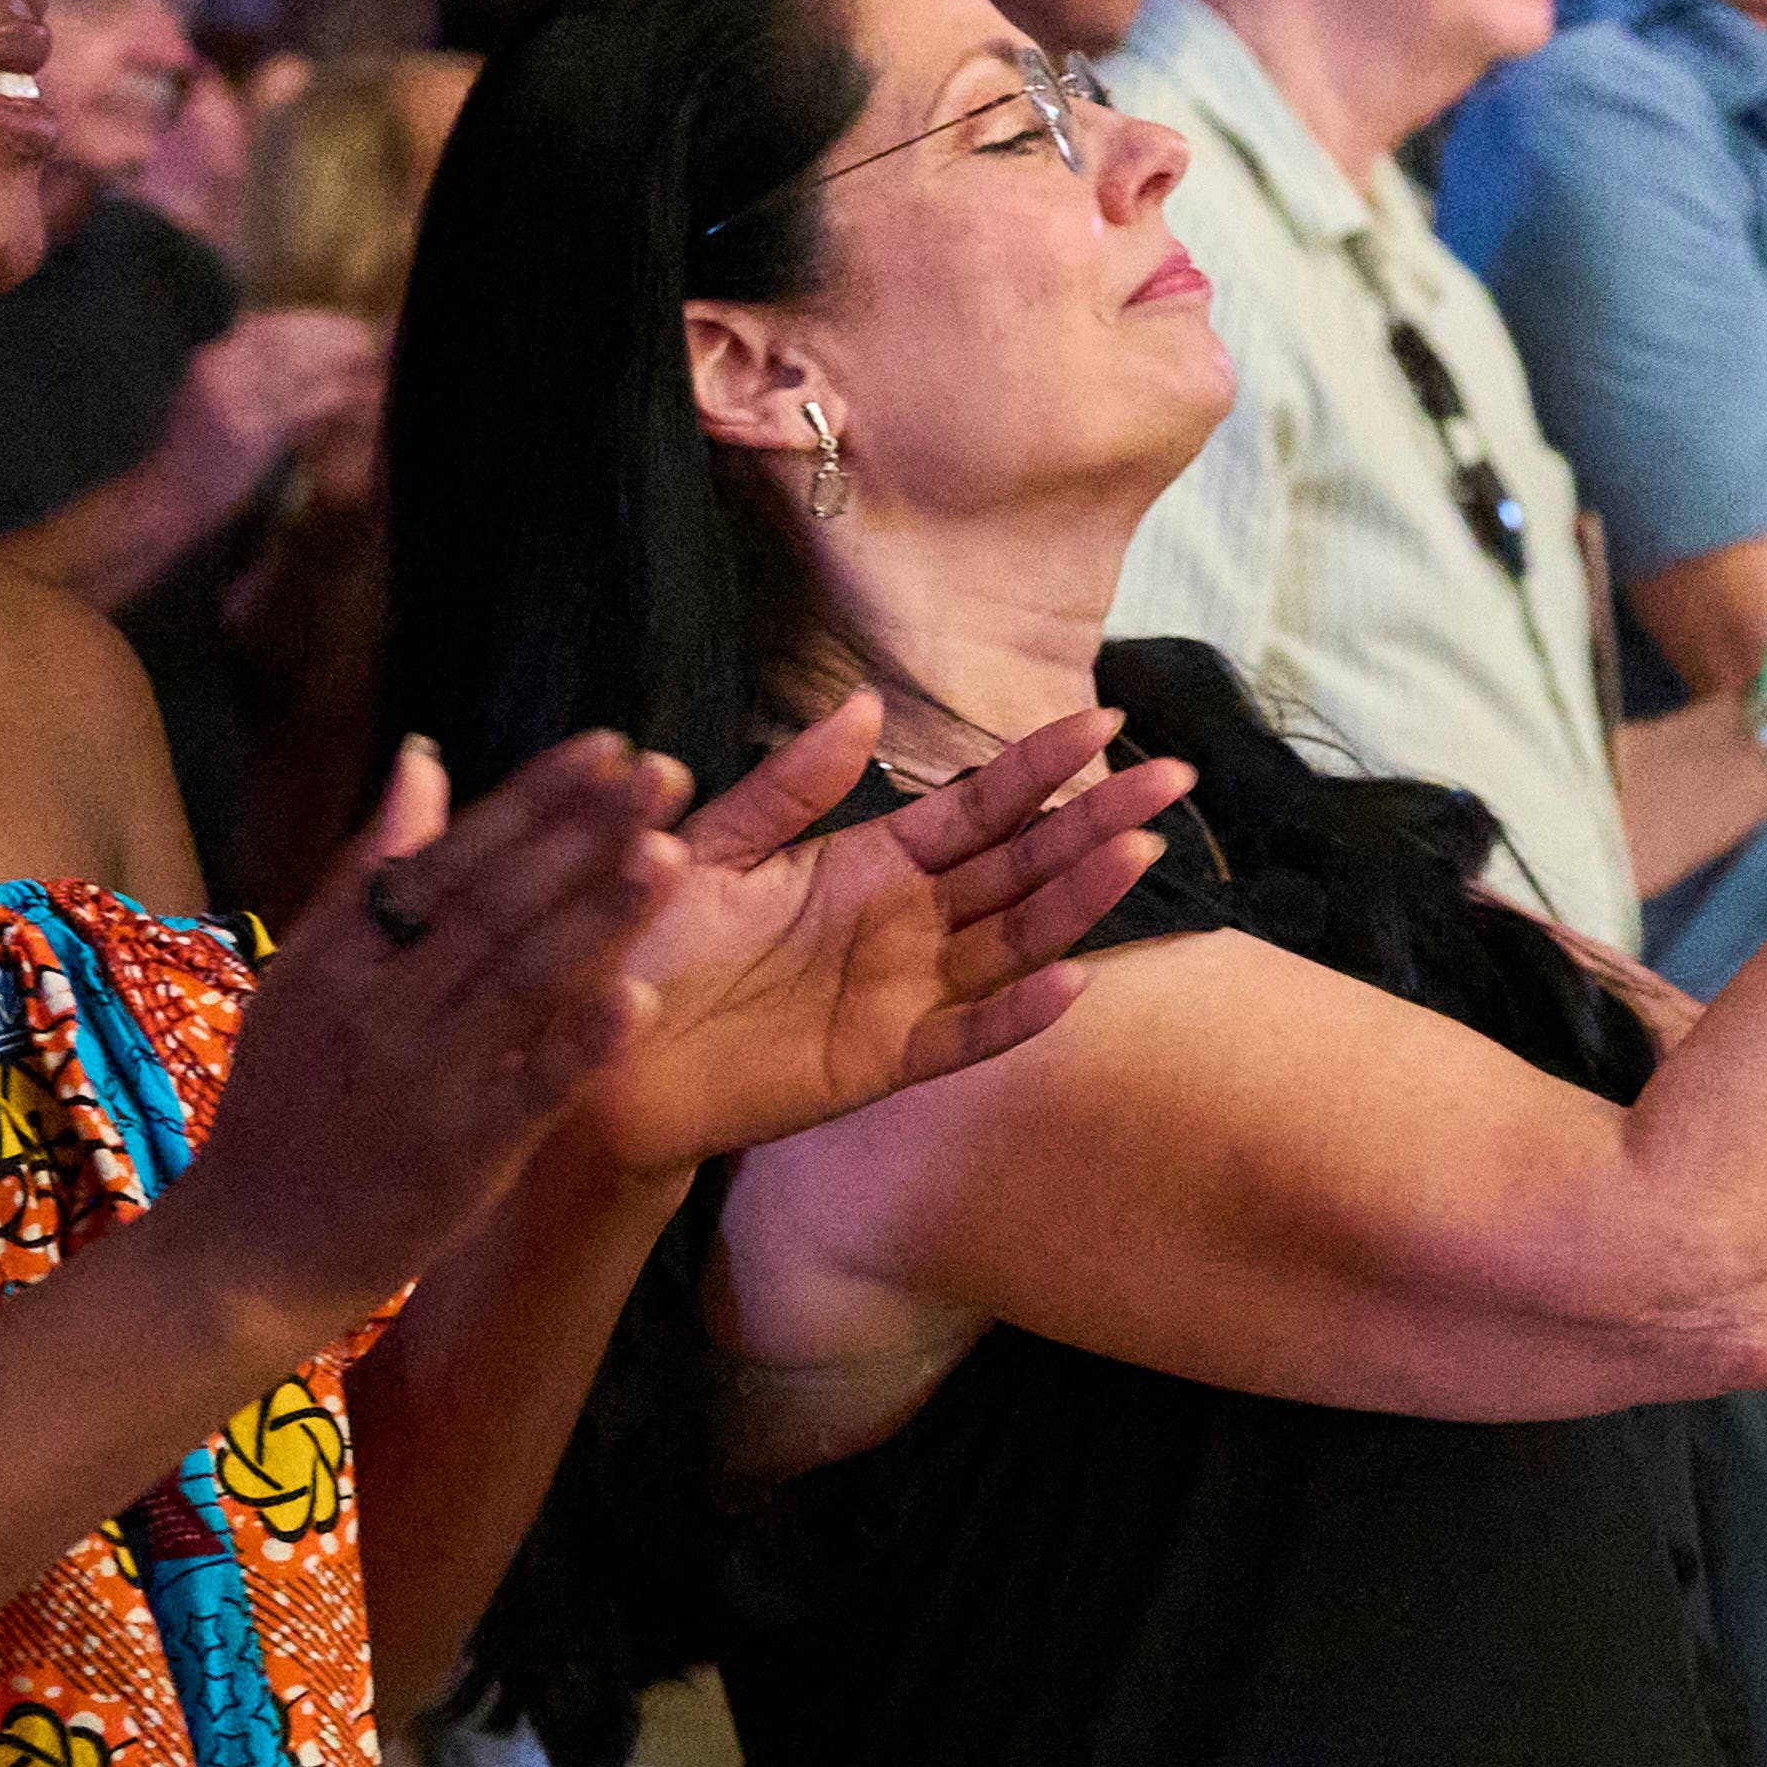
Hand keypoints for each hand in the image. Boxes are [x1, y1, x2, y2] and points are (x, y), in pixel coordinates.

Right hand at [177, 307, 386, 491]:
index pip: (265, 326)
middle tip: (366, 339)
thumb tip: (294, 351)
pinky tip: (357, 396)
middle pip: (285, 341)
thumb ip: (247, 372)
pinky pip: (302, 408)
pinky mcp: (249, 433)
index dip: (308, 322)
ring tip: (369, 360)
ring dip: (339, 362)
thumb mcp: (213, 399)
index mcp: (210, 360)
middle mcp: (218, 373)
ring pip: (297, 369)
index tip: (341, 324)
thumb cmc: (197, 451)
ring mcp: (232, 401)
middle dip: (330, 336)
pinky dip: (334, 398)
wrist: (170, 495)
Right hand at [199, 740, 712, 1338]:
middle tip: (664, 775)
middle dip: (583, 834)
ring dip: (597, 916)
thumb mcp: (303, 977)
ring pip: (520, 983)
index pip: (450, 858)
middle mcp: (381, 1007)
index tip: (608, 747)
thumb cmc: (287, 1101)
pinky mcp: (461, 1157)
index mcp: (341, 955)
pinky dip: (583, 1044)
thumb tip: (424, 760)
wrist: (249, 1248)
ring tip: (668, 853)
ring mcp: (424, 1083)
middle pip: (494, 905)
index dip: (534, 799)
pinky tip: (642, 997)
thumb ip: (369, 872)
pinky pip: (531, 1090)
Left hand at [567, 695, 1194, 1178]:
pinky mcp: (879, 1062)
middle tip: (1174, 774)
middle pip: (1021, 864)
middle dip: (1095, 819)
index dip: (1040, 765)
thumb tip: (870, 704)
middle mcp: (904, 924)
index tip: (1106, 718)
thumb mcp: (714, 843)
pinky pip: (963, 1034)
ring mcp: (900, 993)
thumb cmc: (643, 939)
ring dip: (1077, 899)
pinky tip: (1073, 978)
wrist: (592, 1045)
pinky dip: (1018, 1013)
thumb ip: (792, 784)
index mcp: (870, 862)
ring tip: (1138, 850)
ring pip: (1012, 939)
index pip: (978, 806)